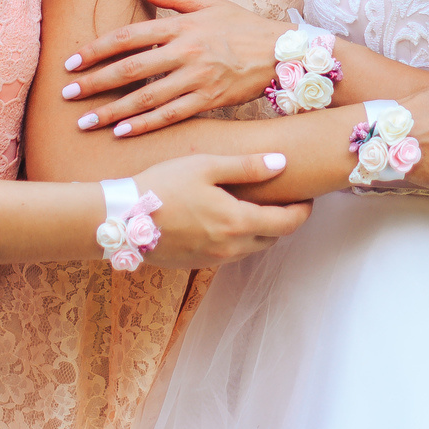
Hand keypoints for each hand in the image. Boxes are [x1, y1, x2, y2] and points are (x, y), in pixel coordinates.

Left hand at [63, 0, 286, 135]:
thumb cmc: (243, 25)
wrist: (282, 51)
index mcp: (180, 26)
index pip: (128, 37)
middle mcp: (184, 51)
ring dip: (112, 111)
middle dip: (94, 82)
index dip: (96, 49)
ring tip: (86, 122)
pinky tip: (122, 132)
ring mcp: (196, 78)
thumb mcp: (209, 2)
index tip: (72, 62)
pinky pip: (170, 115)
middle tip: (67, 94)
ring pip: (146, 97)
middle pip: (130, 69)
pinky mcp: (208, 99)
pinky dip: (145, 125)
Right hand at [132, 152, 312, 267]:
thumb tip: (282, 163)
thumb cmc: (163, 185)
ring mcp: (213, 260)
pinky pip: (229, 254)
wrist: (121, 218)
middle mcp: (230, 248)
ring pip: (251, 249)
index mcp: (238, 223)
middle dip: (283, 221)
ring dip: (260, 231)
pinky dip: (237, 239)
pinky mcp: (196, 264)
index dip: (302, 211)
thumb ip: (247, 166)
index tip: (307, 198)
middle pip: (272, 239)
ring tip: (254, 206)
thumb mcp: (206, 166)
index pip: (287, 224)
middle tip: (282, 199)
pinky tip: (224, 219)